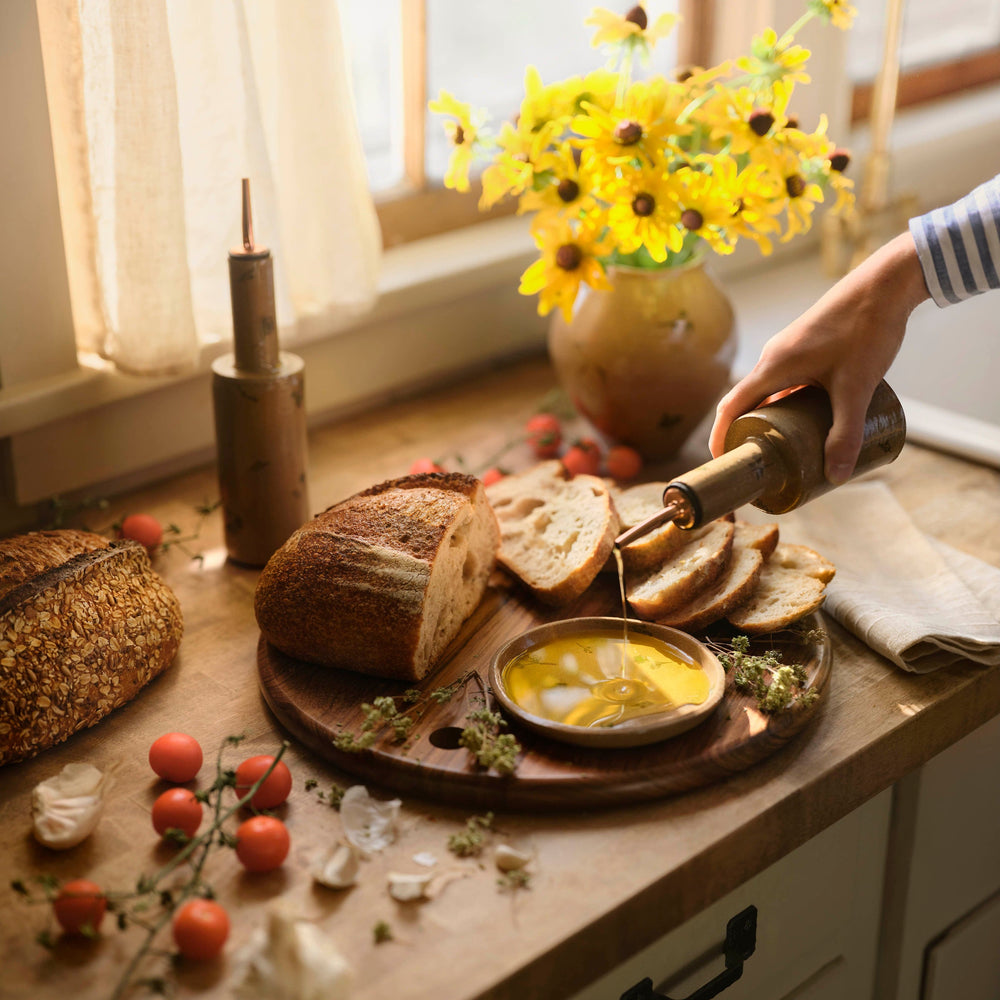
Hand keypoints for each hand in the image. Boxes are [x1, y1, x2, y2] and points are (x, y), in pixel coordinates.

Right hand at [709, 231, 929, 482]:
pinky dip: (787, 403)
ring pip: (768, 392)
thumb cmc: (866, 328)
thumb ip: (847, 432)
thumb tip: (837, 476)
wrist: (886, 283)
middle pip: (746, 401)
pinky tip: (809, 417)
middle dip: (748, 433)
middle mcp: (774, 358)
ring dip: (770, 418)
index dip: (721, 436)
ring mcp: (789, 350)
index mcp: (773, 366)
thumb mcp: (856, 387)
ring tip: (784, 448)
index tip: (724, 461)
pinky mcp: (806, 347)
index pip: (731, 407)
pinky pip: (784, 381)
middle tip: (758, 464)